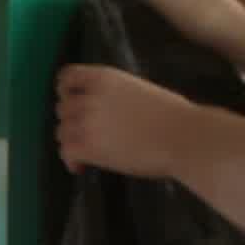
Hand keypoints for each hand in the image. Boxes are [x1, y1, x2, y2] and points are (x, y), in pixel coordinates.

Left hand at [56, 63, 202, 180]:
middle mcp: (90, 96)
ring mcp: (87, 121)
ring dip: (70, 142)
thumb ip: (116, 94)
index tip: (71, 102)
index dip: (65, 91)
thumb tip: (111, 107)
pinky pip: (65, 152)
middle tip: (84, 134)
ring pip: (60, 132)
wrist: (184, 137)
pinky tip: (81, 167)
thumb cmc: (175, 115)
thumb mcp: (141, 89)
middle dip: (71, 122)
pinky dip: (70, 161)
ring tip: (84, 152)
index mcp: (104, 77)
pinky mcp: (88, 146)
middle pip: (61, 108)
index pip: (67, 77)